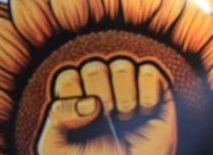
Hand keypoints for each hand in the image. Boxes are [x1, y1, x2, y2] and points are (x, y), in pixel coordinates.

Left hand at [36, 58, 175, 154]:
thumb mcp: (58, 149)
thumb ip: (57, 117)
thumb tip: (91, 101)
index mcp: (75, 100)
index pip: (68, 77)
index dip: (74, 98)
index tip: (84, 123)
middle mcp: (101, 89)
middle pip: (94, 68)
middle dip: (100, 97)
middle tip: (107, 120)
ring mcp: (129, 87)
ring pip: (121, 65)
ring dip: (123, 95)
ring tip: (126, 117)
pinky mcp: (156, 89)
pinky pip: (148, 70)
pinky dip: (146, 91)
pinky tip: (145, 111)